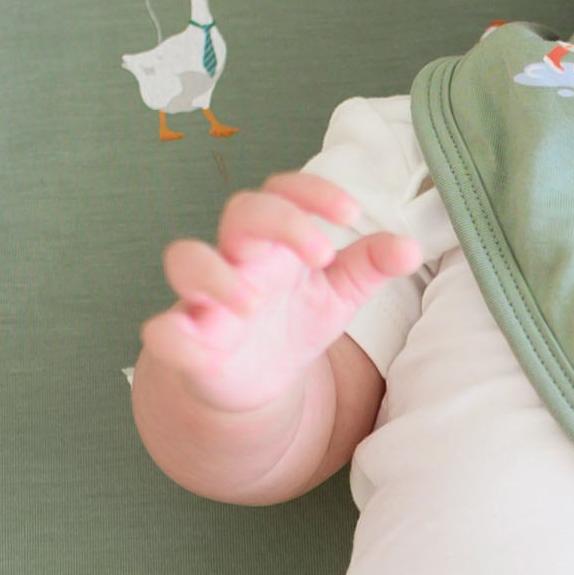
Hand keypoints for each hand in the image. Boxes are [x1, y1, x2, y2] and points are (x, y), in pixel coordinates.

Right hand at [140, 172, 420, 418]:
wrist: (259, 383)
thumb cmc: (294, 321)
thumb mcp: (337, 294)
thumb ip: (369, 266)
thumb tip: (410, 246)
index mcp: (276, 242)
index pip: (283, 191)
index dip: (312, 191)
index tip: (351, 214)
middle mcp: (237, 259)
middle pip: (240, 211)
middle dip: (279, 221)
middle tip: (321, 255)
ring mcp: (205, 298)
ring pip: (184, 258)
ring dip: (215, 275)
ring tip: (253, 304)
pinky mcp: (185, 340)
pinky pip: (163, 330)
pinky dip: (175, 336)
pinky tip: (207, 352)